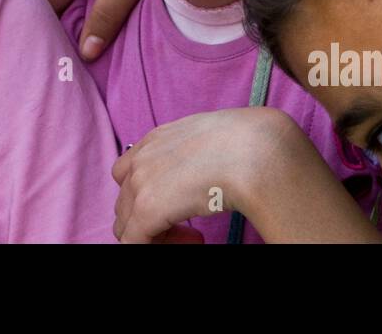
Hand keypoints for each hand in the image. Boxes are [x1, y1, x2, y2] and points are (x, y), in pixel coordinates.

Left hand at [112, 107, 381, 243]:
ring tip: (194, 237)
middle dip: (151, 217)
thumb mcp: (214, 136)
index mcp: (155, 139)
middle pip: (126, 200)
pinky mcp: (146, 211)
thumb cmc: (247, 142)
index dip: (150, 194)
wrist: (255, 151)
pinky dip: (159, 246)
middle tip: (190, 230)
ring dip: (156, 233)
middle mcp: (141, 158)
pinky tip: (197, 241)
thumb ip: (197, 151)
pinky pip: (134, 241)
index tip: (181, 204)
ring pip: (127, 223)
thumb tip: (206, 171)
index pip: (130, 172)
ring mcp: (140, 184)